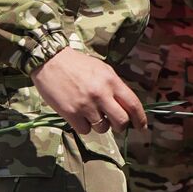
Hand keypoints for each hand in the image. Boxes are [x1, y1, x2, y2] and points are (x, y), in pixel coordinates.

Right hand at [32, 47, 147, 134]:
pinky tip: (80, 116)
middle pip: (121, 121)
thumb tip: (126, 106)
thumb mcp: (103, 70)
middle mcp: (101, 94)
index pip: (133, 104)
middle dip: (121, 126)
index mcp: (112, 81)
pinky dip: (84, 127)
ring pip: (103, 128)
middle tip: (115, 123)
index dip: (140, 119)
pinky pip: (85, 130)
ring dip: (100, 125)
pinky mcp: (70, 113)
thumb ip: (115, 87)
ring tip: (92, 115)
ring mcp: (86, 105)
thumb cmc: (78, 64)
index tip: (142, 127)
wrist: (51, 61)